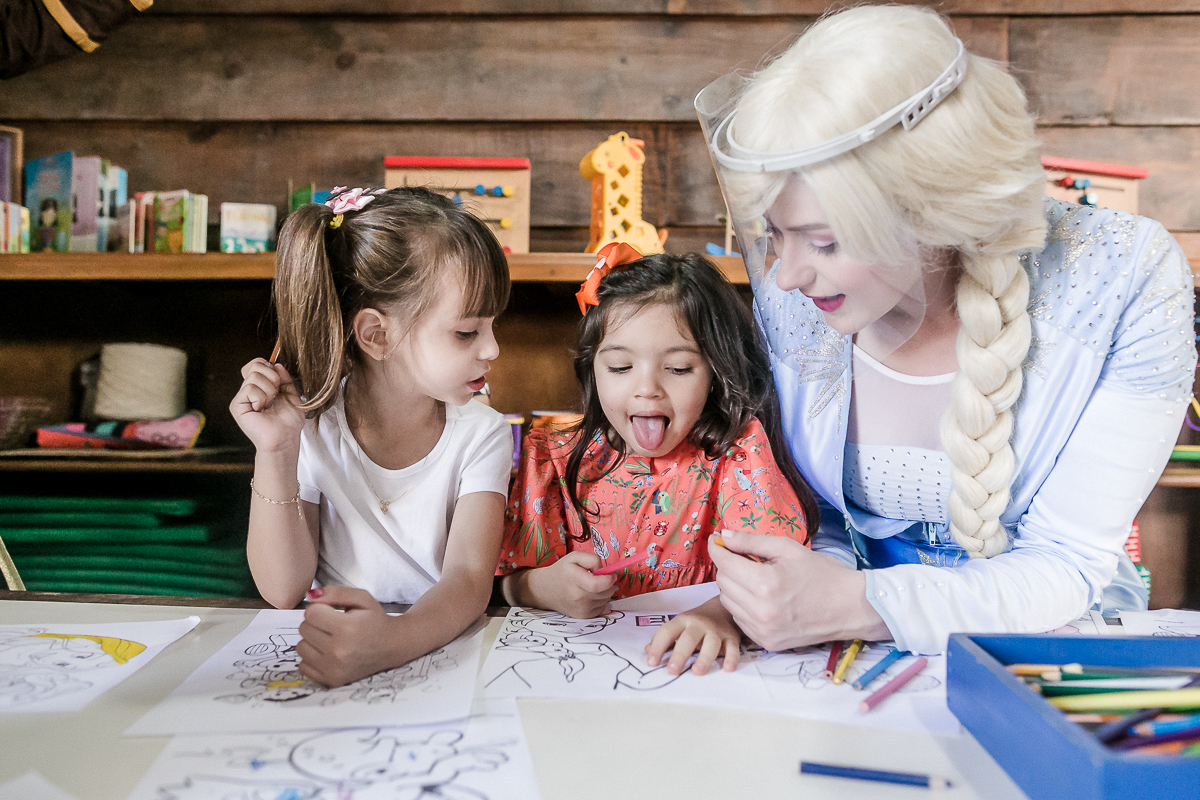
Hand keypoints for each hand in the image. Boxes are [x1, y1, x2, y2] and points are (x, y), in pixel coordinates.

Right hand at [229, 359, 304, 453]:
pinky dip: (261, 398)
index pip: (256, 363)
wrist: (285, 438)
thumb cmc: (288, 422)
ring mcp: (241, 398)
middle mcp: (248, 391)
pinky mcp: (237, 406)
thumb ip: (285, 379)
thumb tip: (276, 365)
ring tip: (269, 405)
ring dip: (269, 391)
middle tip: (275, 395)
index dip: (268, 366)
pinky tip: (261, 409)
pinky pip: (250, 389)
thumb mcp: (291, 395)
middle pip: (255, 365)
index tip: (278, 382)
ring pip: (254, 377)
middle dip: (272, 378)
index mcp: (259, 387)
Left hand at [295, 586, 398, 686]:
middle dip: (316, 623)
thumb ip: (335, 592)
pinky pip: (303, 666)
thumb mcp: (361, 598)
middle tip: (333, 625)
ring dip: (312, 640)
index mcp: (347, 628)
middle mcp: (339, 651)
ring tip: (330, 638)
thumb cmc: (375, 620)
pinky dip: (312, 658)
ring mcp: (333, 669)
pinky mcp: (331, 681)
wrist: (392, 646)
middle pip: (304, 629)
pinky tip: (327, 653)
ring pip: (300, 647)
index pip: (310, 613)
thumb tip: (309, 596)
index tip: (331, 611)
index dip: (320, 608)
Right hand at [516, 551, 617, 617]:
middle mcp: (577, 597)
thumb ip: (592, 559)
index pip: (597, 585)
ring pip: (606, 600)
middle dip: (608, 585)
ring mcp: (580, 609)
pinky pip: (602, 608)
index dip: (609, 580)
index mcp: (574, 579)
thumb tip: (605, 572)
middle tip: (600, 579)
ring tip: (592, 587)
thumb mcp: (575, 557)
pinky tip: (591, 596)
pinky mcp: (583, 616)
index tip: (611, 575)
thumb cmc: (562, 571)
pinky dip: (600, 601)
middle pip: (605, 593)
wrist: (546, 590)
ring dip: (604, 593)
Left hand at [644, 596, 740, 675]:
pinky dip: (732, 658)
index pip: (667, 632)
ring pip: (711, 644)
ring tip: (697, 672)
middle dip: (680, 654)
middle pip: (688, 638)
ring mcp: (716, 631)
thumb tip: (647, 651)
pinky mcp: (731, 637)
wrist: (722, 608)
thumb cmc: (696, 622)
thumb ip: (665, 639)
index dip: (658, 647)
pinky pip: (733, 648)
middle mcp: (699, 624)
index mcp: (682, 621)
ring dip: (704, 658)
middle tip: (672, 671)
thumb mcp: (679, 625)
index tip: (651, 663)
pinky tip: (728, 668)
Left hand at [710, 531, 888, 651]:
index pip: (724, 563)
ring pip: (728, 602)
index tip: (717, 540)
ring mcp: (763, 631)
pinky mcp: (767, 643)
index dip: (718, 548)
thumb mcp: (788, 549)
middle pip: (723, 583)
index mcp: (765, 584)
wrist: (851, 607)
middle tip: (745, 558)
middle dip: (729, 566)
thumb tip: (723, 535)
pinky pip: (740, 620)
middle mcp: (760, 611)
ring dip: (734, 587)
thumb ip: (751, 541)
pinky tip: (762, 598)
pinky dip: (743, 607)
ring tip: (756, 578)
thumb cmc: (822, 573)